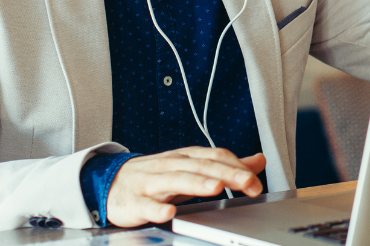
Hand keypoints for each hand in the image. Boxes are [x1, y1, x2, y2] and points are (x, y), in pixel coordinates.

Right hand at [105, 147, 265, 226]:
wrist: (111, 183)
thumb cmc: (156, 176)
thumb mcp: (192, 167)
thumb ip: (225, 166)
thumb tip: (258, 161)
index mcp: (186, 157)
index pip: (215, 156)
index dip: (236, 167)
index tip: (256, 181)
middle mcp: (170, 166)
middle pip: (200, 167)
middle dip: (226, 174)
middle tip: (247, 182)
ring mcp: (151, 183)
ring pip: (176, 181)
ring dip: (197, 184)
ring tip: (216, 188)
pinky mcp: (134, 201)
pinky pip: (146, 205)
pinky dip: (157, 209)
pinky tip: (169, 213)